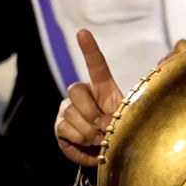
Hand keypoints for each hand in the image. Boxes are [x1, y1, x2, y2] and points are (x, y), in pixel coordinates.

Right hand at [55, 29, 123, 166]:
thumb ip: (120, 117)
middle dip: (91, 112)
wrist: (108, 153)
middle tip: (104, 128)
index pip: (95, 65)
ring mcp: (67, 108)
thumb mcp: (126, 121)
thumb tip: (105, 123)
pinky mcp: (59, 125)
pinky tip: (88, 144)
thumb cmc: (120, 133)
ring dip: (89, 131)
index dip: (89, 49)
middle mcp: (81, 94)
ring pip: (71, 113)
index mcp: (102, 88)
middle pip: (75, 89)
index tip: (83, 32)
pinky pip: (65, 128)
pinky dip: (80, 141)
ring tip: (99, 139)